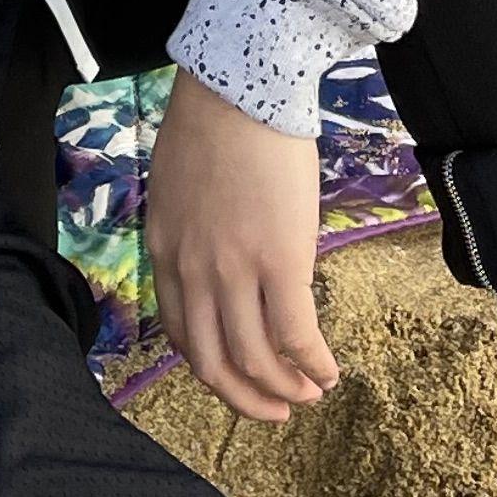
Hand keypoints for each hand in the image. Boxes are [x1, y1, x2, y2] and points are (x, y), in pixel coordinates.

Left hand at [149, 68, 337, 421]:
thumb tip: (217, 258)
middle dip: (245, 397)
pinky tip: (330, 372)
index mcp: (166, 251)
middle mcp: (193, 271)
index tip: (237, 377)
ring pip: (255, 359)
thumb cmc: (213, 120)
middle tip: (275, 410)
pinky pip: (296, 336)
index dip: (211, 366)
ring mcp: (234, 270)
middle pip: (212, 361)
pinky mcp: (280, 262)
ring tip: (310, 394)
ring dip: (284, 388)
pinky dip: (314, 364)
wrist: (240, 86)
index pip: (180, 332)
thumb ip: (190, 231)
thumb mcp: (176, 185)